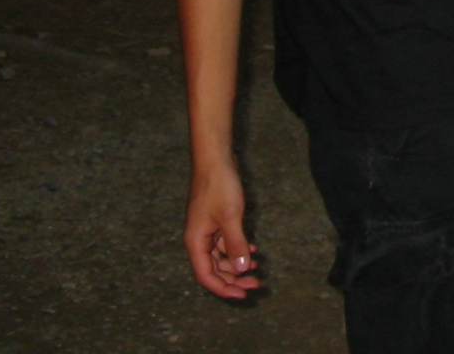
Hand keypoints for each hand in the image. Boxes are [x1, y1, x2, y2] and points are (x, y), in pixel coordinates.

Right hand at [185, 161, 260, 298]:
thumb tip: (242, 268)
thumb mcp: (231, 217)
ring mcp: (206, 229)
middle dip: (234, 279)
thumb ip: (236, 244)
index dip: (223, 288)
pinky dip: (237, 248)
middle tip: (256, 283)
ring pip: (220, 256)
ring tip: (258, 268)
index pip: (206, 275)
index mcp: (195, 242)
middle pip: (213, 269)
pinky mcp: (215, 220)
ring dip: (237, 264)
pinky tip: (253, 249)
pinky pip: (224, 242)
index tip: (243, 294)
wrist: (215, 159)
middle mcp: (198, 239)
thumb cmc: (219, 185)